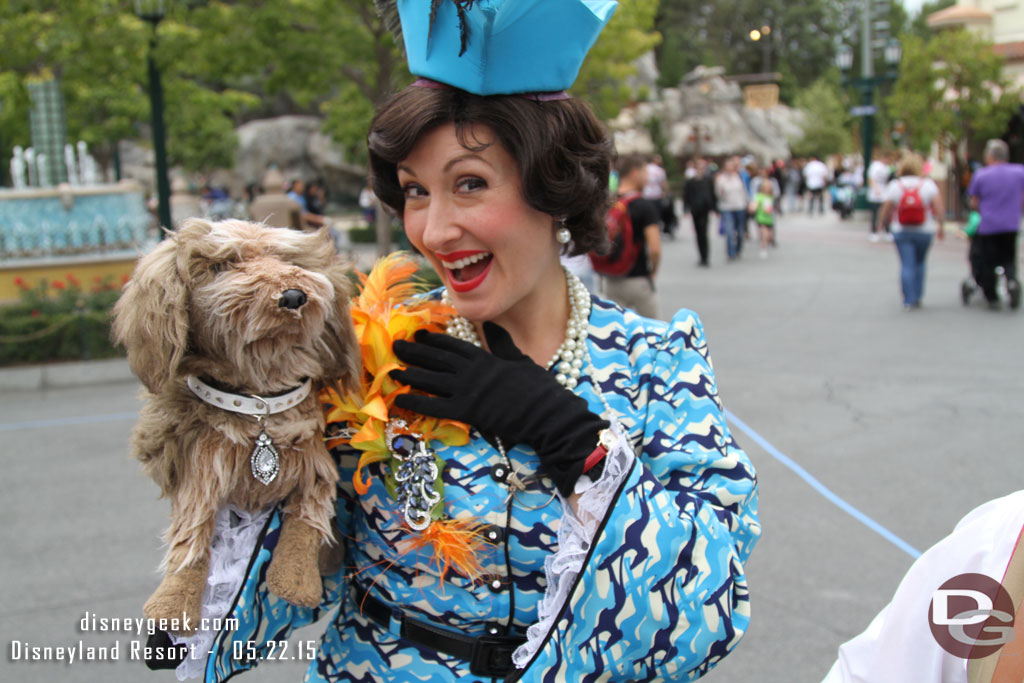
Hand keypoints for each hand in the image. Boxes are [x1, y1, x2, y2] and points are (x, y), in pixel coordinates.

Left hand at [391, 324, 608, 496]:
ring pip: (431, 380)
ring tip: (393, 370)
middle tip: (396, 346)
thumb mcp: (519, 358)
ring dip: (410, 374)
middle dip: (415, 352)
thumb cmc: (538, 387)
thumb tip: (491, 326)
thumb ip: (501, 343)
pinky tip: (401, 399)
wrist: (548, 412)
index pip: (453, 345)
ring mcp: (468, 390)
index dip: (433, 339)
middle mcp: (471, 371)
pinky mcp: (467, 412)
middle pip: (436, 359)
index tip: (417, 334)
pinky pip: (436, 406)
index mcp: (484, 357)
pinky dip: (417, 402)